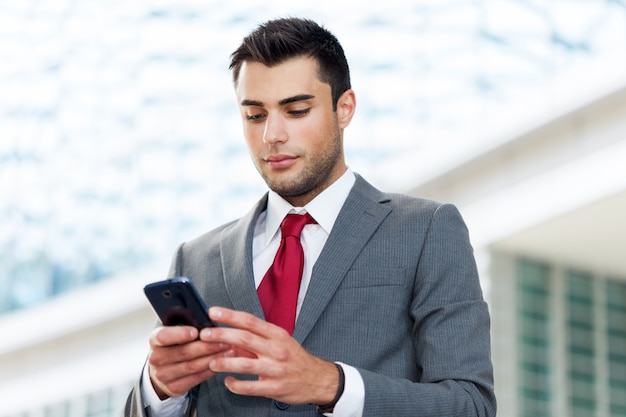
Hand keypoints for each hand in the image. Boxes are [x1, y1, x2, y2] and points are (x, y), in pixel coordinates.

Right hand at [147, 325, 231, 398]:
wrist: (161, 371)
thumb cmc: (172, 346)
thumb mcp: (173, 333)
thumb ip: (185, 325)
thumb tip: (207, 320)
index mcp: (155, 340)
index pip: (163, 336)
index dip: (180, 334)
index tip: (196, 331)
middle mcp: (156, 358)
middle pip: (184, 352)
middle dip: (207, 346)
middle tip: (224, 340)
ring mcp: (163, 375)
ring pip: (192, 366)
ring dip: (213, 358)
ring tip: (228, 351)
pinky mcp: (174, 387)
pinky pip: (196, 378)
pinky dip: (211, 370)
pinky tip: (221, 363)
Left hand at [200, 307, 338, 404]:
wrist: (317, 379)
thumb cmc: (295, 358)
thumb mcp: (279, 342)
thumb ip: (255, 339)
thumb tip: (229, 337)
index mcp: (276, 334)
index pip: (250, 321)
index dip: (230, 316)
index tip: (213, 312)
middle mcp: (276, 349)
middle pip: (244, 339)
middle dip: (221, 335)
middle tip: (204, 335)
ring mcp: (276, 369)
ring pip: (245, 364)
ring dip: (225, 363)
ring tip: (212, 362)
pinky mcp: (274, 388)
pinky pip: (250, 387)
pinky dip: (236, 385)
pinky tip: (228, 382)